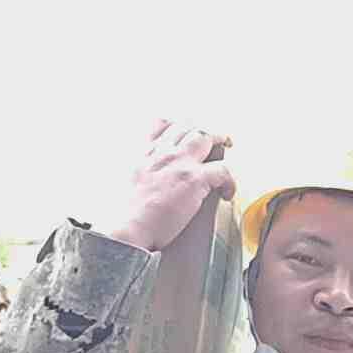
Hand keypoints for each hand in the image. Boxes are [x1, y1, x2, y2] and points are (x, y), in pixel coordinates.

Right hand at [110, 120, 235, 250]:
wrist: (127, 228)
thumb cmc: (124, 215)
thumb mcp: (123, 183)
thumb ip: (135, 174)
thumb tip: (139, 181)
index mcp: (145, 154)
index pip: (163, 124)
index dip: (178, 125)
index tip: (185, 132)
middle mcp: (163, 153)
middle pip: (188, 127)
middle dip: (203, 131)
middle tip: (213, 138)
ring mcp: (179, 163)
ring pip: (206, 138)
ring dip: (219, 141)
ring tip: (226, 147)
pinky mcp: (194, 179)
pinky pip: (223, 170)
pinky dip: (229, 181)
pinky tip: (227, 192)